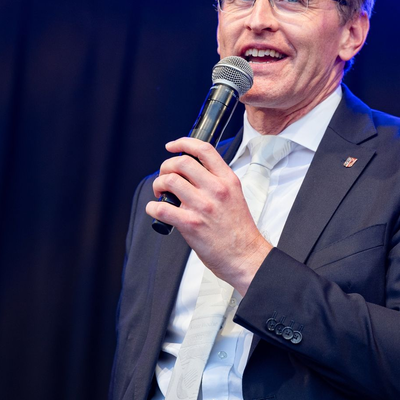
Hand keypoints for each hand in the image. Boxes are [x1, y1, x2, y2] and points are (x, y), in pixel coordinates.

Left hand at [146, 137, 272, 294]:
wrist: (246, 256)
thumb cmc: (240, 231)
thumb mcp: (235, 196)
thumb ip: (217, 181)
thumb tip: (193, 173)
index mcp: (227, 180)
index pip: (204, 150)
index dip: (183, 143)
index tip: (173, 146)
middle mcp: (215, 189)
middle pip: (182, 162)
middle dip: (166, 166)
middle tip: (164, 175)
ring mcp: (202, 206)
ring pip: (169, 181)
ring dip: (158, 184)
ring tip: (160, 192)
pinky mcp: (191, 224)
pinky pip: (162, 208)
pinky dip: (153, 207)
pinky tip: (156, 209)